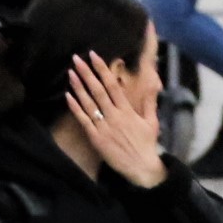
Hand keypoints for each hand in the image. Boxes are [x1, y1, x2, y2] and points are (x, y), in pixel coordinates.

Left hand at [64, 48, 165, 187]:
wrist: (141, 167)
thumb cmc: (147, 144)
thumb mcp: (152, 121)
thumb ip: (150, 101)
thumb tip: (154, 83)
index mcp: (127, 110)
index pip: (113, 84)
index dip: (102, 69)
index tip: (93, 55)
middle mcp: (114, 116)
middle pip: (98, 90)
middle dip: (87, 73)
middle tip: (76, 59)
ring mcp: (103, 127)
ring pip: (88, 103)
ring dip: (78, 87)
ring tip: (70, 73)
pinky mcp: (96, 138)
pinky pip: (83, 121)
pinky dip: (75, 108)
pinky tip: (68, 96)